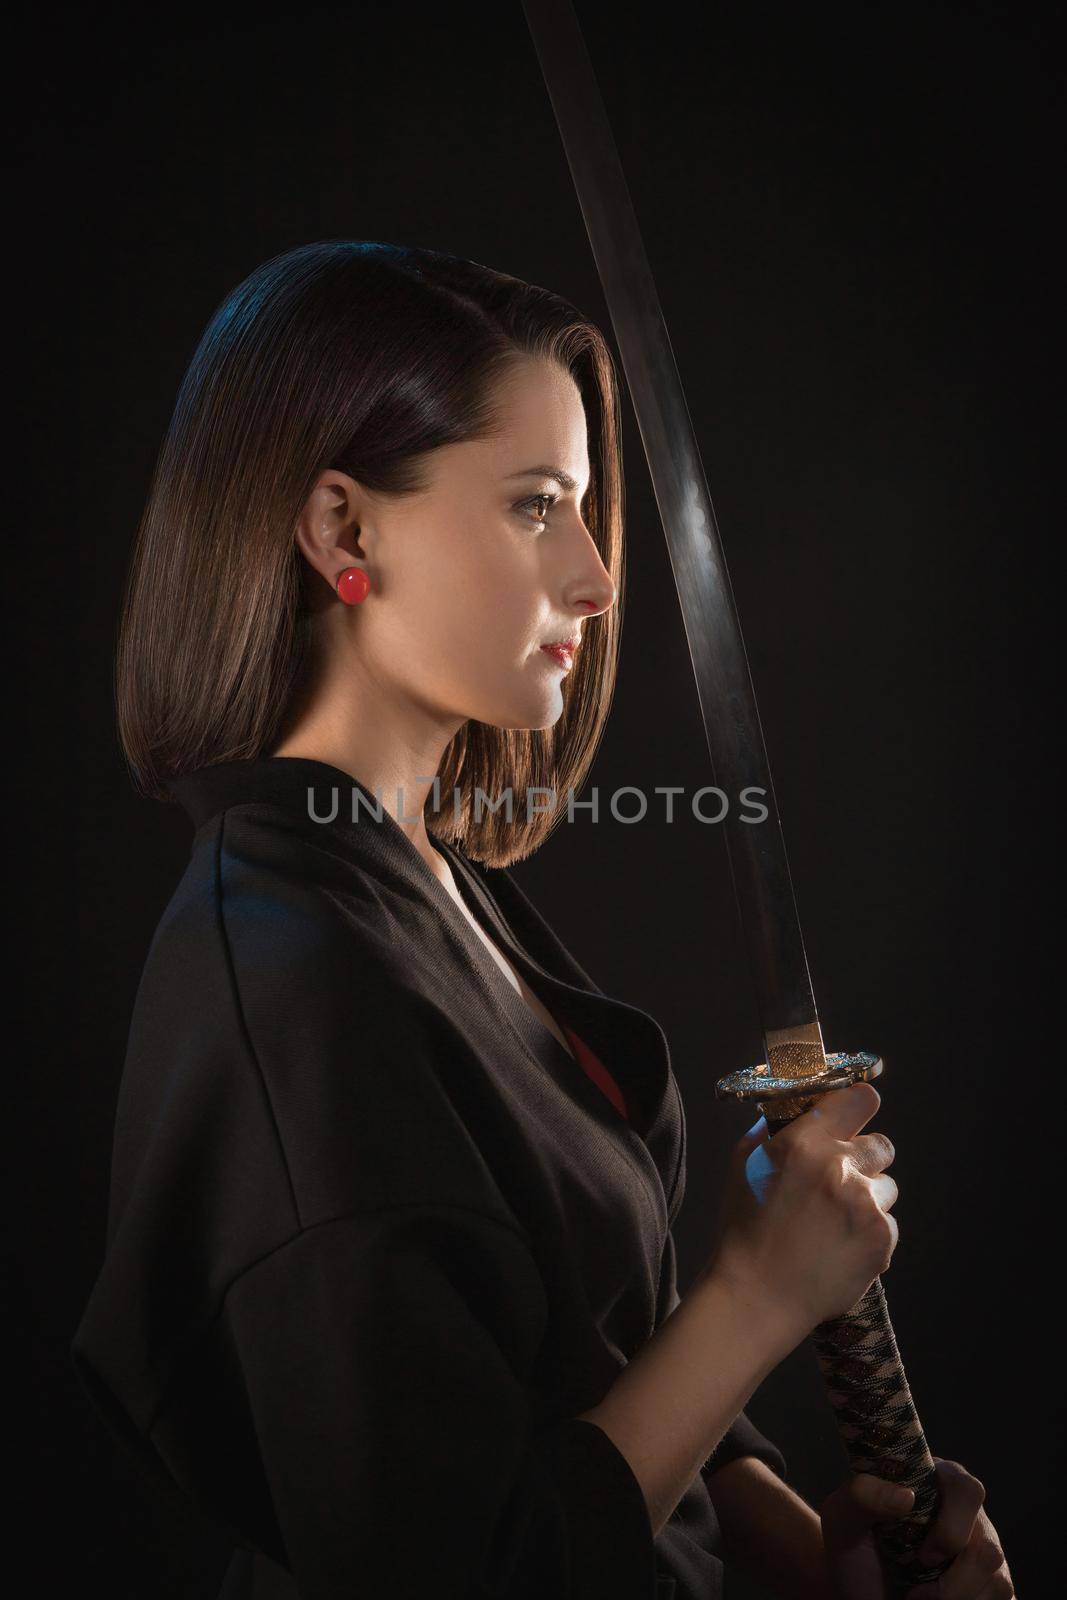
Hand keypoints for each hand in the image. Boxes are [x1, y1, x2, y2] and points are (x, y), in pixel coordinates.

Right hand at [709, 1082, 898, 1331]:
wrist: (758, 1295)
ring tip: (834, 1222)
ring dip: (868, 1198)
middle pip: (882, 1144)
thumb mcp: (745, 1165)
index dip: (858, 1105)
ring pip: (887, 1187)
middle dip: (864, 1159)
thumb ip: (771, 1132)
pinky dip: (870, 1233)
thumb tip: (794, 1113)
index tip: (853, 1114)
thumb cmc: (745, 1229)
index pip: (860, 1099)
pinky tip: (839, 1247)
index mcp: (805, 1142)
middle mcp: (841, 1168)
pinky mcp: (882, 1240)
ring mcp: (866, 1206)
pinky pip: (889, 1223)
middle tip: (840, 1180)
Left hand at [819, 1458, 1014, 1598]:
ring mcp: (985, 1554)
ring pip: (999, 1583)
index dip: (950, 1529)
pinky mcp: (992, 1588)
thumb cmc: (851, 1549)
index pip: (968, 1491)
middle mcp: (970, 1516)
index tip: (922, 1558)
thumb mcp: (841, 1518)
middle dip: (953, 1584)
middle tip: (916, 1593)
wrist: (859, 1592)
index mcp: (938, 1484)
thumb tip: (906, 1496)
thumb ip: (861, 1495)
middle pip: (989, 1549)